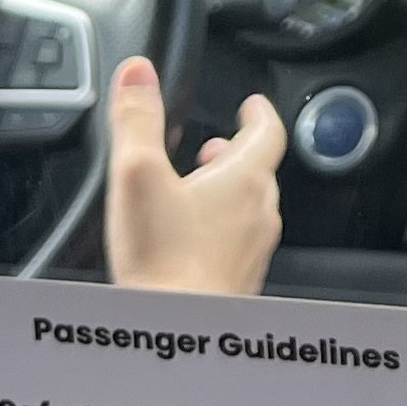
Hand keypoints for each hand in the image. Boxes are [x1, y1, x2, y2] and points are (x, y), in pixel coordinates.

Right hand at [104, 59, 284, 296]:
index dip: (259, 113)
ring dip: (226, 192)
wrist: (178, 333)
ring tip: (196, 189)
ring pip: (248, 208)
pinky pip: (237, 242)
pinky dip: (220, 227)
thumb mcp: (139, 176)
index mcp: (244, 180)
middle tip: (213, 146)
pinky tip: (189, 240)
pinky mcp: (238, 281)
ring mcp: (252, 251)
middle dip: (235, 153)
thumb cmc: (164, 261)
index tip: (252, 104)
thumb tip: (138, 72)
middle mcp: (259, 214)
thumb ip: (138, 120)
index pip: (268, 132)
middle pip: (257, 171)